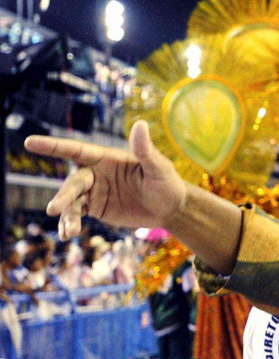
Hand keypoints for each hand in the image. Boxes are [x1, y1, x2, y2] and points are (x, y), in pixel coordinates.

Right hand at [25, 120, 186, 238]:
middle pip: (73, 182)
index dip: (53, 146)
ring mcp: (94, 192)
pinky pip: (78, 215)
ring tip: (70, 231)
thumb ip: (145, 149)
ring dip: (68, 215)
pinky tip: (68, 235)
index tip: (30, 142)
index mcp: (107, 158)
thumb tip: (141, 124)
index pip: (77, 150)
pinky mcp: (96, 208)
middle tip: (55, 209)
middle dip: (64, 195)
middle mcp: (96, 174)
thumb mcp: (157, 167)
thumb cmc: (166, 182)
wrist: (169, 208)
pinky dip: (70, 224)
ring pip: (73, 202)